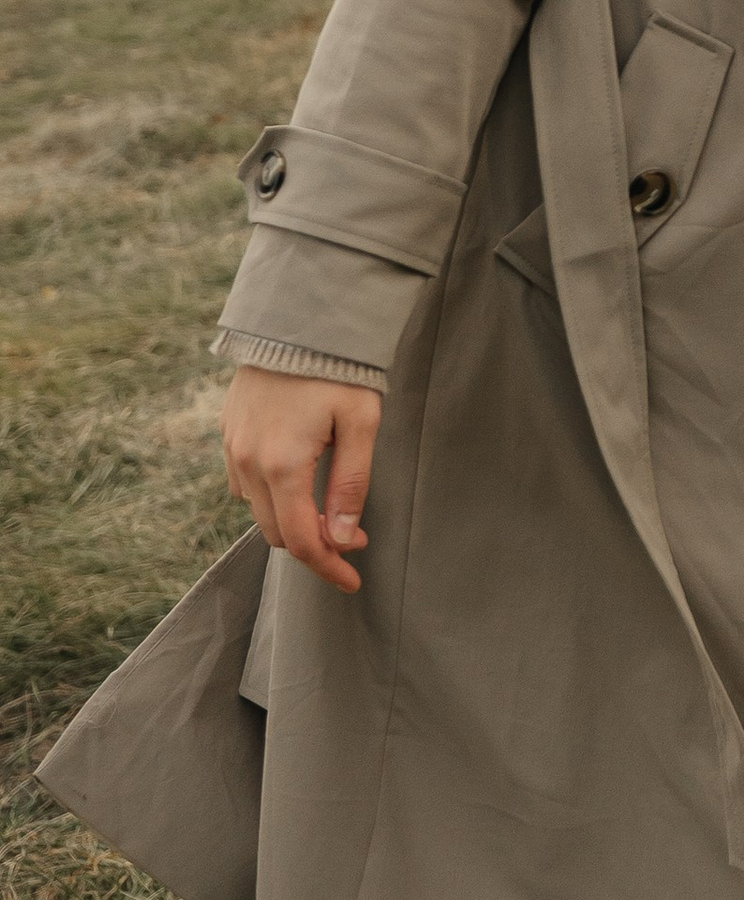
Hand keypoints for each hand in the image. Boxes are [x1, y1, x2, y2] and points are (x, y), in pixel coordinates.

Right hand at [223, 365, 381, 595]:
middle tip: (352, 535)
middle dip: (314, 544)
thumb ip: (350, 484)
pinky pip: (244, 482)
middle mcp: (248, 462)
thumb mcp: (360, 424)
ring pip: (257, 510)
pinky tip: (299, 481)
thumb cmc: (337, 369)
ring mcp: (233, 447)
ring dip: (290, 520)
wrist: (298, 318)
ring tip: (329, 509)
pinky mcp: (228, 431)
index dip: (328, 567)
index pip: (301, 540)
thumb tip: (341, 537)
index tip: (353, 581)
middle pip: (276, 532)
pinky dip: (270, 495)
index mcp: (281, 465)